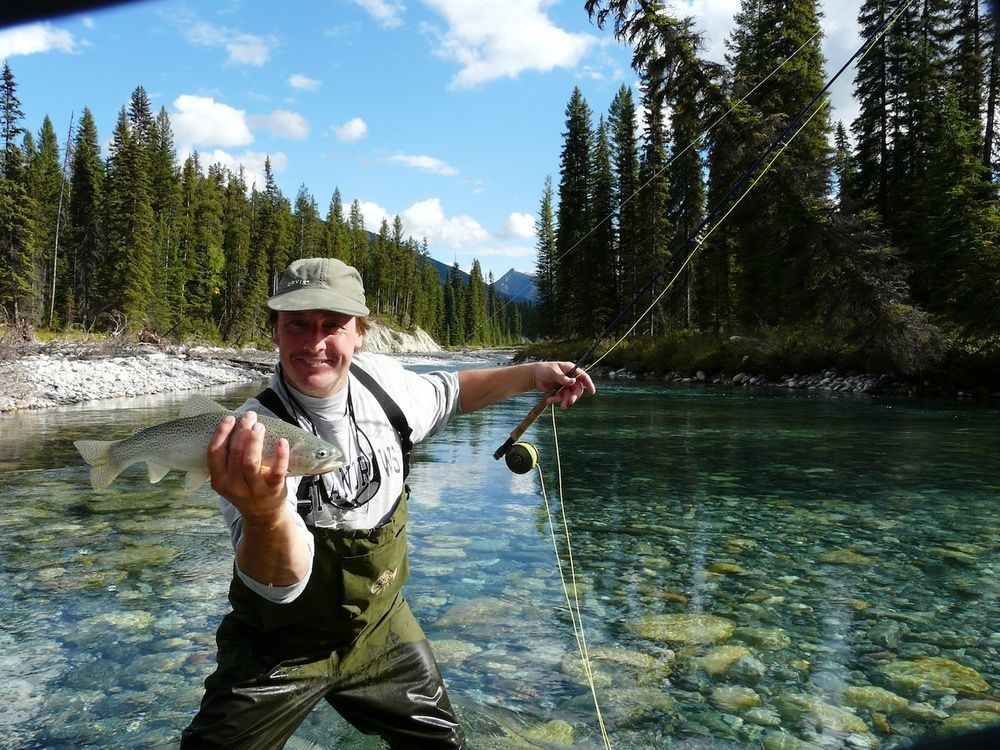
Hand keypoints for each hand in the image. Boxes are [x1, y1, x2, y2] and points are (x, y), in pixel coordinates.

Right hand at [207, 411, 289, 526]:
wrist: (263, 514)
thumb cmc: (245, 488)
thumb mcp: (229, 479)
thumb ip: (228, 458)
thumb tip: (235, 423)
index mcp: (219, 481)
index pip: (214, 453)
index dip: (221, 433)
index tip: (229, 418)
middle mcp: (234, 486)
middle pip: (234, 454)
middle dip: (241, 431)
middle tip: (249, 417)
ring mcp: (254, 489)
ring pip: (251, 462)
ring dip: (255, 440)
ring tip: (259, 426)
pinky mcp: (273, 490)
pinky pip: (277, 471)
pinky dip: (281, 454)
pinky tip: (282, 441)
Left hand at [534, 361, 595, 409]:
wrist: (534, 376)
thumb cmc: (544, 369)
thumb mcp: (553, 372)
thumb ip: (563, 378)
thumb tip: (573, 382)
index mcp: (571, 369)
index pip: (583, 376)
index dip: (589, 384)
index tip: (592, 392)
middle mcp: (570, 378)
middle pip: (577, 389)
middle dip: (573, 396)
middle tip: (569, 402)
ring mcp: (566, 385)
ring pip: (570, 395)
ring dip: (564, 400)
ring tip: (557, 404)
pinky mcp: (560, 392)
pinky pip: (562, 398)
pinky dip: (556, 400)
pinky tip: (549, 400)